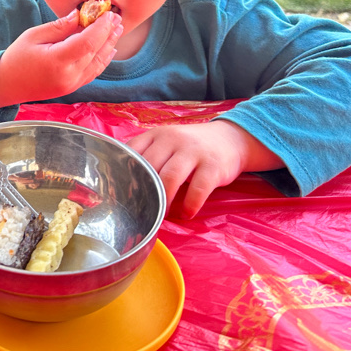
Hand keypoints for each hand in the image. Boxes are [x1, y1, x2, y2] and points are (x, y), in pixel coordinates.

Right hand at [0, 10, 122, 110]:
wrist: (6, 85)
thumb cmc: (16, 58)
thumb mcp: (34, 36)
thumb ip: (59, 27)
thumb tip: (79, 15)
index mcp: (57, 61)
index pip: (88, 42)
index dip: (101, 27)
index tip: (108, 14)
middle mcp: (69, 76)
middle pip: (97, 52)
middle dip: (109, 34)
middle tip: (117, 18)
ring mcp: (72, 84)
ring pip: (98, 64)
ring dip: (109, 45)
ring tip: (117, 30)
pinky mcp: (72, 88)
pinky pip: (93, 73)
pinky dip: (103, 59)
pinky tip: (109, 49)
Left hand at [126, 120, 282, 217]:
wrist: (231, 139)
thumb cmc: (191, 146)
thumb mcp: (168, 142)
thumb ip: (149, 155)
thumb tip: (124, 181)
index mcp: (157, 135)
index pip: (133, 150)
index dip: (124, 173)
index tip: (120, 192)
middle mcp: (173, 140)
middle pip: (149, 167)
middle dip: (143, 191)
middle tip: (140, 209)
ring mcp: (193, 151)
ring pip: (170, 178)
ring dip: (163, 201)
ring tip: (160, 215)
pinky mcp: (212, 166)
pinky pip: (197, 189)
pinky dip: (189, 205)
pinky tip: (186, 214)